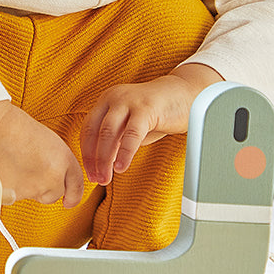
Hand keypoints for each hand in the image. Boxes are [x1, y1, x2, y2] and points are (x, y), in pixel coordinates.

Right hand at [0, 100, 84, 207]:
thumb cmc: (11, 125)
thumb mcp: (44, 140)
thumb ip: (51, 161)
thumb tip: (46, 173)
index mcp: (63, 159)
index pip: (75, 184)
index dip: (73, 195)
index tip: (70, 201)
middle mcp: (53, 177)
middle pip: (52, 195)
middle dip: (42, 188)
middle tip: (27, 171)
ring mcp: (33, 189)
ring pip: (30, 196)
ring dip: (23, 187)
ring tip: (11, 165)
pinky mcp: (15, 196)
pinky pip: (13, 198)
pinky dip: (7, 190)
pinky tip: (2, 172)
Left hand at [81, 64, 222, 184]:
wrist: (187, 94)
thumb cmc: (158, 113)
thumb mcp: (131, 127)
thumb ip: (116, 142)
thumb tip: (102, 166)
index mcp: (106, 100)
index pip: (88, 129)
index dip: (86, 154)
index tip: (90, 173)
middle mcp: (113, 97)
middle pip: (95, 132)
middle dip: (94, 160)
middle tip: (97, 180)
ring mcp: (128, 100)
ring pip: (108, 133)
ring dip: (104, 159)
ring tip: (106, 178)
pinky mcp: (146, 107)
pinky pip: (131, 134)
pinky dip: (124, 153)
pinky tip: (121, 167)